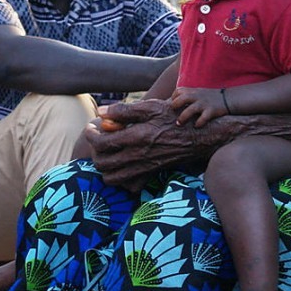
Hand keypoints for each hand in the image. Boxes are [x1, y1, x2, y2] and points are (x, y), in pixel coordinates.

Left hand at [86, 98, 232, 187]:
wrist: (198, 136)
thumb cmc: (175, 117)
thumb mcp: (151, 107)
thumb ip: (124, 110)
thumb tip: (101, 112)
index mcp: (135, 138)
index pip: (101, 143)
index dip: (91, 134)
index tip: (92, 127)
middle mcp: (137, 156)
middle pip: (102, 163)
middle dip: (94, 151)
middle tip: (97, 139)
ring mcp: (143, 168)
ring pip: (111, 178)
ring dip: (104, 166)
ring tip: (107, 152)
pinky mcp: (150, 173)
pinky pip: (127, 184)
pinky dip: (120, 177)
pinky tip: (122, 163)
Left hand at [169, 87, 227, 127]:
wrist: (229, 98)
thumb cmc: (211, 97)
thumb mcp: (199, 92)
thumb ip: (189, 95)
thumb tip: (175, 103)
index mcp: (194, 91)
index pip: (178, 91)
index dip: (173, 98)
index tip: (173, 105)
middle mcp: (198, 96)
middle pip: (182, 98)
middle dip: (175, 106)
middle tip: (173, 112)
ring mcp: (204, 103)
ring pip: (190, 109)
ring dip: (183, 117)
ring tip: (179, 123)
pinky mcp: (212, 111)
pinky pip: (203, 118)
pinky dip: (199, 123)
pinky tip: (197, 126)